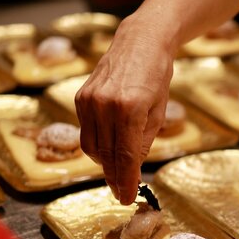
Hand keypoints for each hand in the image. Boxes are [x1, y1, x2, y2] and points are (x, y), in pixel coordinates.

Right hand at [75, 15, 174, 203]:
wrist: (140, 41)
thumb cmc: (156, 75)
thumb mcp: (158, 111)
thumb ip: (144, 141)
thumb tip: (131, 167)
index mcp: (130, 109)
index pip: (126, 156)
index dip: (126, 180)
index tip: (127, 197)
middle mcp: (105, 105)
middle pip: (107, 155)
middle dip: (114, 177)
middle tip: (121, 192)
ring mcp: (89, 100)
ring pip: (91, 147)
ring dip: (104, 162)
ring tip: (117, 171)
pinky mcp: (80, 97)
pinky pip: (86, 131)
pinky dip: (97, 144)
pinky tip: (109, 147)